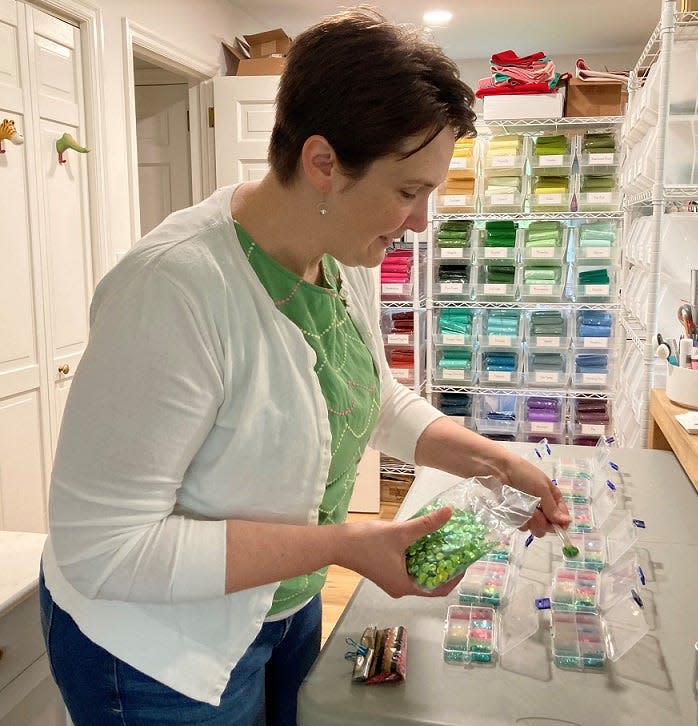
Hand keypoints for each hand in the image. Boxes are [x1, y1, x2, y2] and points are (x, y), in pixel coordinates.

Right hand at [336, 506, 458, 597]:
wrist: (338, 543)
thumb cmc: (366, 542)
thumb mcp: (400, 532)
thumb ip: (426, 524)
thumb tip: (449, 513)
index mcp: (405, 586)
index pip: (439, 589)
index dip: (455, 576)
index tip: (465, 560)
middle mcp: (400, 587)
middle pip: (431, 581)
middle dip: (445, 566)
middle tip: (456, 548)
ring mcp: (392, 580)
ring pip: (420, 573)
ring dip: (432, 560)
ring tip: (443, 542)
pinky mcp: (387, 571)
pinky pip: (410, 567)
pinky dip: (419, 557)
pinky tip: (423, 540)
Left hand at [501, 454, 570, 536]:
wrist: (499, 470)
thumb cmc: (523, 474)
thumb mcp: (541, 488)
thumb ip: (552, 507)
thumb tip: (568, 522)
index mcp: (552, 497)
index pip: (562, 516)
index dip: (561, 524)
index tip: (558, 528)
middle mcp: (543, 506)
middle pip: (549, 526)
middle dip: (544, 523)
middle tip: (536, 515)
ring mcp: (529, 512)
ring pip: (536, 528)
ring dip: (531, 522)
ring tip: (524, 510)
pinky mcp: (517, 515)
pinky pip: (522, 526)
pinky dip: (520, 521)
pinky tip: (515, 511)